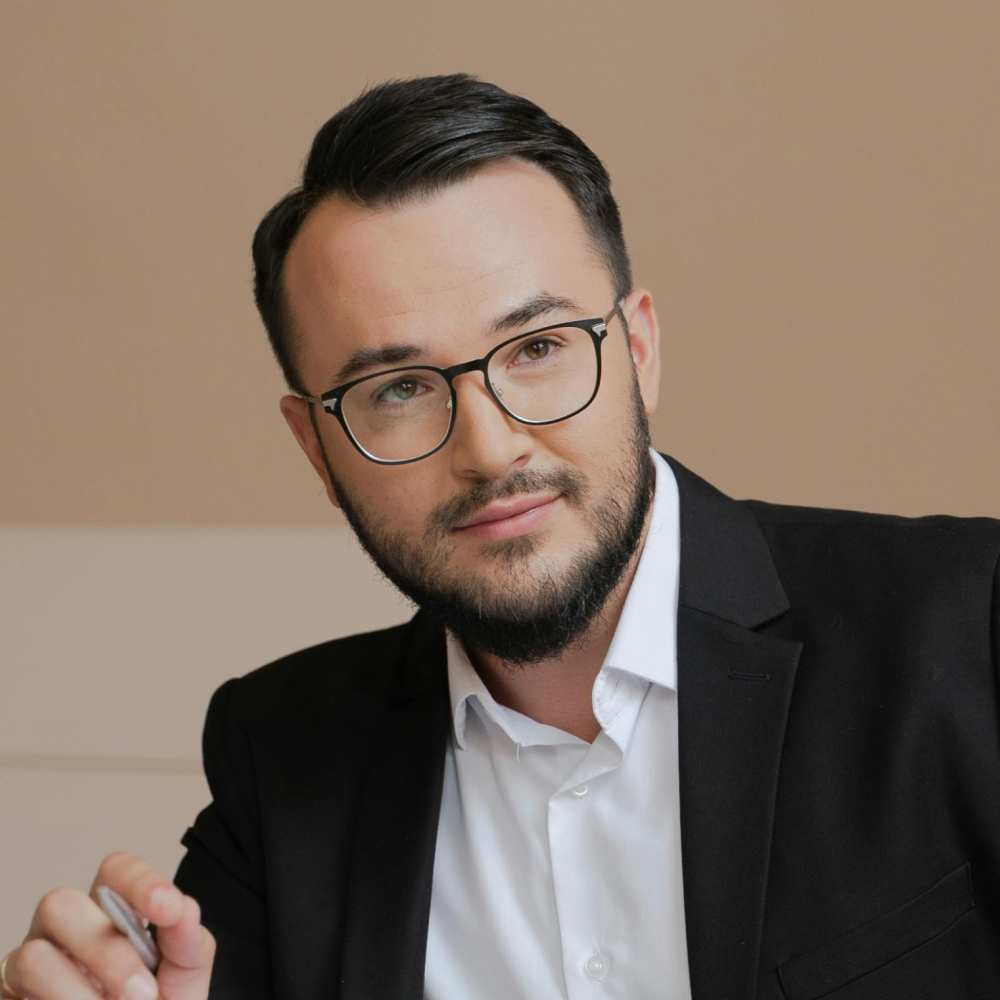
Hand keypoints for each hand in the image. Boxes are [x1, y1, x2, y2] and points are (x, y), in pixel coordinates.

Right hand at [1, 852, 214, 998]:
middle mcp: (66, 927)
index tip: (167, 909)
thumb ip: (187, 940)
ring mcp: (34, 962)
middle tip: (144, 993)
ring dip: (81, 991)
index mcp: (110, 908)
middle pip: (61, 902)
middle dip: (106, 952)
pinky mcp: (12, 996)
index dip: (139, 881)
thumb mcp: (184, 973)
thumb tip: (182, 909)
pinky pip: (20, 992)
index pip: (114, 870)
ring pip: (34, 954)